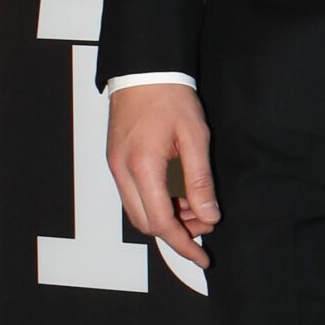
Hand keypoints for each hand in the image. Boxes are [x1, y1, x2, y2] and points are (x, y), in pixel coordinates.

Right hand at [107, 84, 218, 269]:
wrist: (143, 69)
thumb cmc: (170, 97)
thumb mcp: (195, 137)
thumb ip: (200, 180)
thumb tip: (209, 216)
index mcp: (142, 167)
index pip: (161, 222)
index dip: (183, 244)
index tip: (202, 255)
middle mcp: (122, 172)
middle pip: (146, 223)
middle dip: (177, 233)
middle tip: (206, 225)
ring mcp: (115, 167)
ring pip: (139, 211)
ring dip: (167, 218)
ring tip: (197, 207)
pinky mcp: (116, 161)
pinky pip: (135, 195)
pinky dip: (157, 203)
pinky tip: (180, 194)